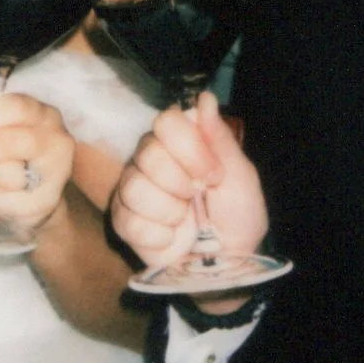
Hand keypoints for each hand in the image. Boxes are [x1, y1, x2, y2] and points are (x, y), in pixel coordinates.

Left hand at [0, 92, 74, 236]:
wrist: (33, 194)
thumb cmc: (10, 154)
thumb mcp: (2, 128)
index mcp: (42, 114)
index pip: (16, 107)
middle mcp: (56, 140)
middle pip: (10, 142)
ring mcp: (56, 173)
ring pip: (4, 175)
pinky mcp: (46, 202)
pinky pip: (3, 202)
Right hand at [110, 93, 268, 279]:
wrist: (226, 264)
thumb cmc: (236, 218)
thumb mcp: (239, 177)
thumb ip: (220, 138)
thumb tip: (204, 98)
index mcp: (180, 143)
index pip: (166, 121)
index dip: (189, 148)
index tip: (212, 174)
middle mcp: (151, 159)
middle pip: (148, 153)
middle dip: (181, 183)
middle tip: (198, 197)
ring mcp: (133, 189)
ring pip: (134, 187)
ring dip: (170, 211)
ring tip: (184, 220)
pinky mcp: (123, 220)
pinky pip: (129, 220)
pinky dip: (158, 235)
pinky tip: (171, 237)